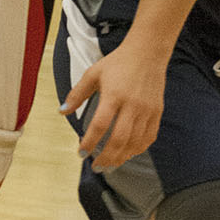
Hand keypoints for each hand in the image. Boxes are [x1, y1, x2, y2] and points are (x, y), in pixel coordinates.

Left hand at [61, 36, 166, 171]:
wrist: (147, 52)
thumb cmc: (118, 62)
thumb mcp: (93, 73)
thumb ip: (77, 94)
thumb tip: (62, 111)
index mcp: (114, 94)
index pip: (100, 125)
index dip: (90, 142)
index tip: (81, 153)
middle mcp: (132, 104)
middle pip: (119, 139)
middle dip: (106, 157)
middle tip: (96, 166)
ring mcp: (147, 109)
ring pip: (135, 142)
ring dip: (121, 157)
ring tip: (110, 164)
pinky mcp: (157, 112)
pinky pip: (149, 137)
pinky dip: (138, 149)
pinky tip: (128, 153)